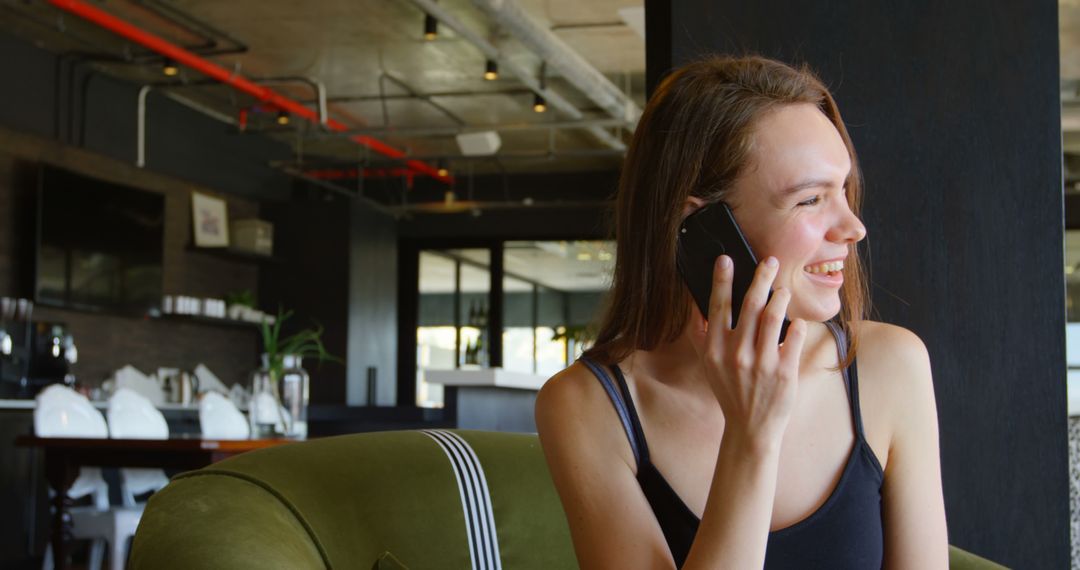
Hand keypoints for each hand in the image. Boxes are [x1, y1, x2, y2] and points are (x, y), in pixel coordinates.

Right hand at [690, 255, 807, 449]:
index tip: (727, 259)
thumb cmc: (730, 391)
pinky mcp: (785, 372)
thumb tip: (697, 303)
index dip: (722, 280)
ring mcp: (762, 363)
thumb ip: (701, 335)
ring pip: (774, 316)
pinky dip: (798, 325)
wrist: (751, 427)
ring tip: (783, 290)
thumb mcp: (708, 365)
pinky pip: (795, 336)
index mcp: (714, 350)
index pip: (718, 307)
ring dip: (781, 297)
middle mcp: (736, 354)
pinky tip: (796, 323)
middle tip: (769, 262)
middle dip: (760, 278)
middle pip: (750, 305)